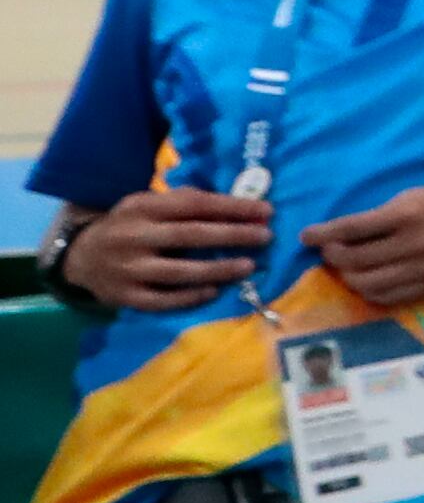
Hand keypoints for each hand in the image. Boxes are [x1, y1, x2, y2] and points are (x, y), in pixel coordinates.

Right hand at [59, 186, 270, 312]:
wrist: (79, 257)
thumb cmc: (128, 226)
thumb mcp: (146, 205)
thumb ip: (184, 202)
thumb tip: (238, 203)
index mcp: (141, 208)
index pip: (194, 205)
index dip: (232, 208)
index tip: (266, 211)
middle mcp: (133, 236)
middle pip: (190, 235)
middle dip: (232, 235)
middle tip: (265, 236)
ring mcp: (128, 268)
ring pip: (179, 271)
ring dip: (218, 269)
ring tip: (249, 265)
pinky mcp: (124, 295)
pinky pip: (162, 300)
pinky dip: (190, 297)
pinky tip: (214, 291)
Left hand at [298, 176, 423, 309]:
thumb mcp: (422, 195)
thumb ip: (389, 214)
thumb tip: (351, 233)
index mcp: (408, 212)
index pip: (351, 228)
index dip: (323, 234)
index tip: (308, 236)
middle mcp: (414, 241)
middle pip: (355, 260)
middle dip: (334, 258)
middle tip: (330, 253)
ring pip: (370, 283)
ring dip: (351, 278)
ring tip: (350, 270)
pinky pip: (394, 297)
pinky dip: (374, 293)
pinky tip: (372, 283)